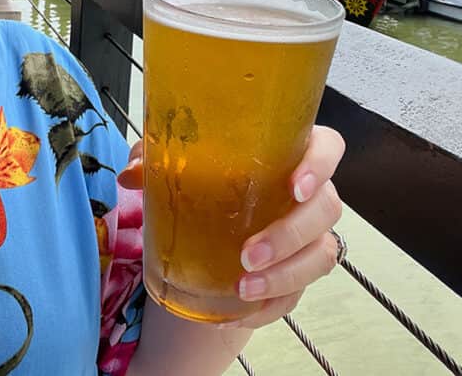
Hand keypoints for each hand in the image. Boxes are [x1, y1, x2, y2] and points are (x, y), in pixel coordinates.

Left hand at [117, 125, 345, 329]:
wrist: (205, 228)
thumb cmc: (205, 180)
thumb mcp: (175, 164)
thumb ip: (155, 159)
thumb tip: (133, 174)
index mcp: (289, 153)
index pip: (327, 147)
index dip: (320, 164)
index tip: (294, 187)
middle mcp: (309, 194)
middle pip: (326, 209)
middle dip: (291, 234)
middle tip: (248, 254)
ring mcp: (310, 236)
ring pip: (321, 255)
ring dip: (286, 275)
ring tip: (243, 288)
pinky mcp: (298, 273)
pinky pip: (297, 294)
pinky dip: (269, 307)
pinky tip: (239, 314)